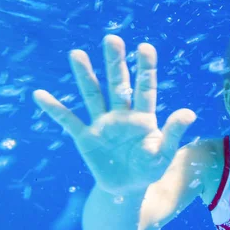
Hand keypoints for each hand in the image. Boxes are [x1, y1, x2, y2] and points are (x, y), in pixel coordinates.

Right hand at [33, 35, 195, 193]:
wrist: (127, 189)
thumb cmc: (149, 169)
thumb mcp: (164, 154)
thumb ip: (173, 133)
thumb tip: (189, 113)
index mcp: (143, 117)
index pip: (145, 88)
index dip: (146, 68)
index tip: (145, 47)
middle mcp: (122, 114)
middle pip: (117, 84)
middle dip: (115, 62)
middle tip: (112, 39)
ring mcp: (102, 124)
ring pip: (92, 95)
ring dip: (85, 75)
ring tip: (77, 53)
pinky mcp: (85, 138)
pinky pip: (68, 121)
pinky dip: (54, 108)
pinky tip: (40, 94)